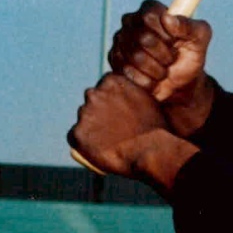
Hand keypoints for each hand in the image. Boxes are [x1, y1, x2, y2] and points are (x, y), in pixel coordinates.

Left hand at [68, 74, 200, 191]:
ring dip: (91, 127)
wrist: (153, 151)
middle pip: (92, 100)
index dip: (111, 99)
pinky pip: (75, 138)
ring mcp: (84, 113)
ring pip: (84, 119)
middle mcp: (94, 93)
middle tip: (113, 128)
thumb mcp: (148, 101)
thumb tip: (127, 102)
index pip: (105, 86)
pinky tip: (100, 150)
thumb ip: (133, 95)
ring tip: (110, 142)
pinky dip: (84, 144)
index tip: (119, 111)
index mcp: (112, 81)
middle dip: (99, 111)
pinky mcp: (77, 134)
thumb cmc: (157, 129)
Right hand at [109, 0, 212, 108]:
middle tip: (172, 59)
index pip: (150, 16)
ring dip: (157, 69)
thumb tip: (168, 19)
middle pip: (143, 38)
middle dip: (164, 55)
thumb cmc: (191, 55)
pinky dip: (147, 80)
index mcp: (151, 10)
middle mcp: (131, 21)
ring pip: (136, 57)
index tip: (176, 42)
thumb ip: (189, 26)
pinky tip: (154, 79)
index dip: (166, 34)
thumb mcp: (200, 39)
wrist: (181, 83)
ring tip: (164, 70)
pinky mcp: (114, 59)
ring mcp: (120, 40)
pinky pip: (128, 72)